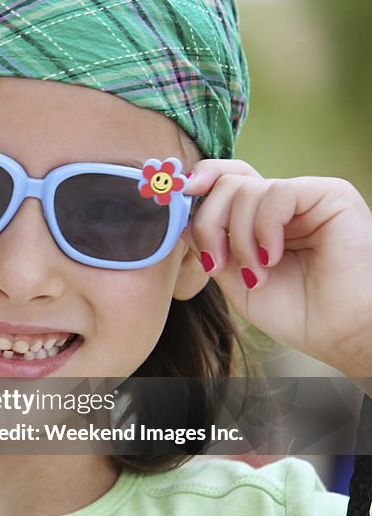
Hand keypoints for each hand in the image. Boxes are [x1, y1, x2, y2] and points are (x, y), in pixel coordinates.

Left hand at [183, 160, 371, 376]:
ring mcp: (305, 196)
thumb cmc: (297, 312)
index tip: (175, 197)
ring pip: (244, 190)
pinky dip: (263, 229)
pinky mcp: (330, 195)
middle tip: (218, 264)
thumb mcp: (236, 278)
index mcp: (260, 218)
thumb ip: (210, 247)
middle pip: (225, 183)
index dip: (196, 185)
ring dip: (238, 238)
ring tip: (256, 273)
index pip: (223, 182)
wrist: (341, 332)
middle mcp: (282, 202)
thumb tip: (182, 217)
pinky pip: (276, 193)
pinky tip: (272, 257)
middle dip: (209, 225)